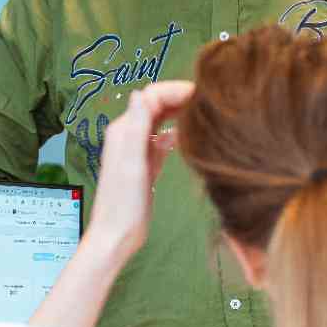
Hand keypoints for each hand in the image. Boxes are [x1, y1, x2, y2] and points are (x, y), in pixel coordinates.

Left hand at [84, 81, 193, 260]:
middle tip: (209, 103)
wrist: (117, 236)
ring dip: (179, 114)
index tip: (203, 94)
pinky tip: (191, 138)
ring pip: (160, 121)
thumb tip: (140, 92)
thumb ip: (136, 128)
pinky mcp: (145, 164)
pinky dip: (175, 134)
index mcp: (124, 130)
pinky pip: (161, 141)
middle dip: (180, 99)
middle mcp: (128, 134)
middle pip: (156, 105)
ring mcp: (136, 149)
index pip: (151, 95)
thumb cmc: (124, 203)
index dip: (175, 90)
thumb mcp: (132, 164)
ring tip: (205, 116)